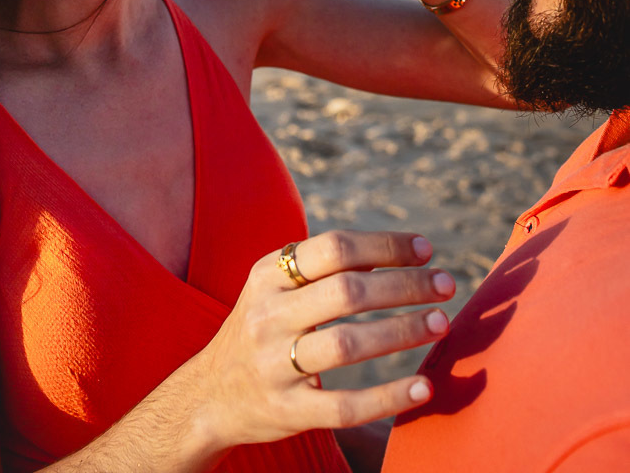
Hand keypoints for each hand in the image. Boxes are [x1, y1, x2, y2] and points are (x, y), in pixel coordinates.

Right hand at [190, 229, 452, 455]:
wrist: (208, 395)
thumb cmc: (261, 329)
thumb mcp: (274, 287)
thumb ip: (321, 268)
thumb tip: (394, 252)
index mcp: (268, 274)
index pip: (334, 247)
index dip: (385, 245)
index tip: (426, 250)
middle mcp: (268, 315)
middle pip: (347, 292)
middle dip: (404, 286)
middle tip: (446, 285)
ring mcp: (275, 364)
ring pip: (348, 344)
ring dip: (402, 331)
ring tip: (441, 323)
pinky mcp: (287, 410)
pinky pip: (344, 405)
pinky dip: (388, 397)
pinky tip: (422, 387)